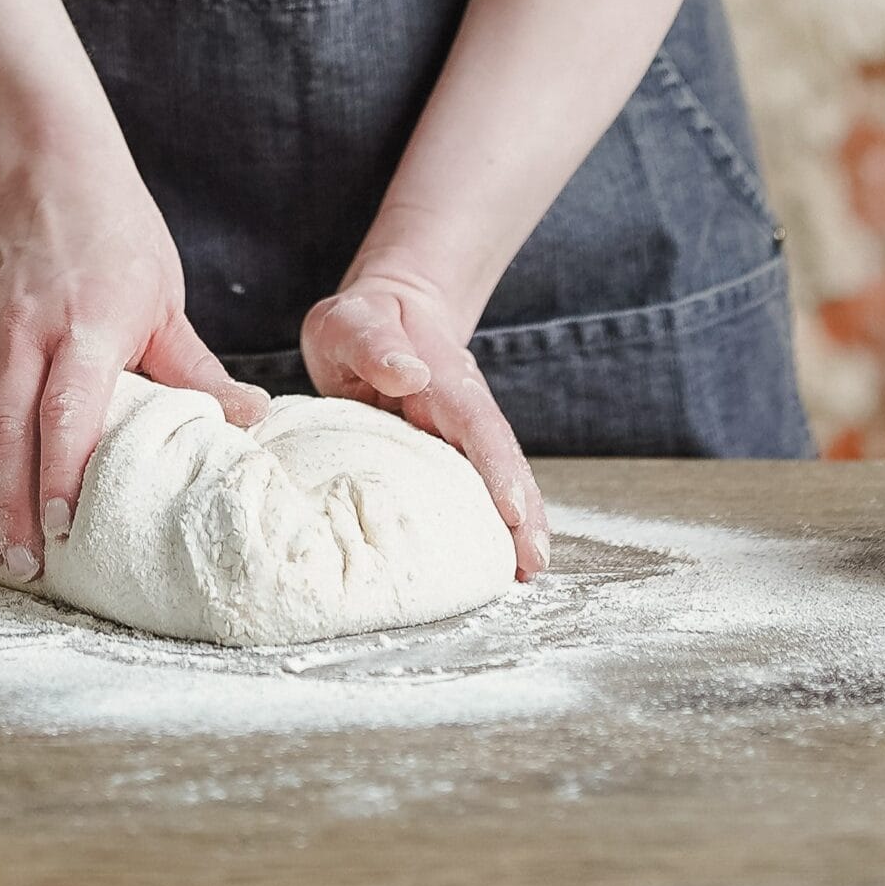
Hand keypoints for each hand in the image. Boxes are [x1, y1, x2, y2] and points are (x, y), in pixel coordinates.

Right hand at [0, 161, 267, 582]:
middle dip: (10, 507)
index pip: (66, 409)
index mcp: (87, 326)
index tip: (65, 527)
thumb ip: (198, 369)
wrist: (50, 176)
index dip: (61, 472)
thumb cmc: (118, 239)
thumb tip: (256, 419)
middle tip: (26, 565)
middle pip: (5, 432)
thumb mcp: (165, 300)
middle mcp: (26, 335)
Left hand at [300, 267, 548, 579]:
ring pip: (498, 477)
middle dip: (525, 511)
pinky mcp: (450, 451)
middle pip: (502, 458)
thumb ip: (373, 345)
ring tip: (528, 572)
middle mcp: (463, 407)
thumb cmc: (362, 323)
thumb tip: (406, 373)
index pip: (477, 423)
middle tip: (533, 562)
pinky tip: (500, 559)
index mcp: (443, 377)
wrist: (384, 313)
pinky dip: (494, 522)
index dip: (497, 467)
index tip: (514, 510)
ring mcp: (461, 431)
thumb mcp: (351, 323)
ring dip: (519, 523)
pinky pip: (476, 487)